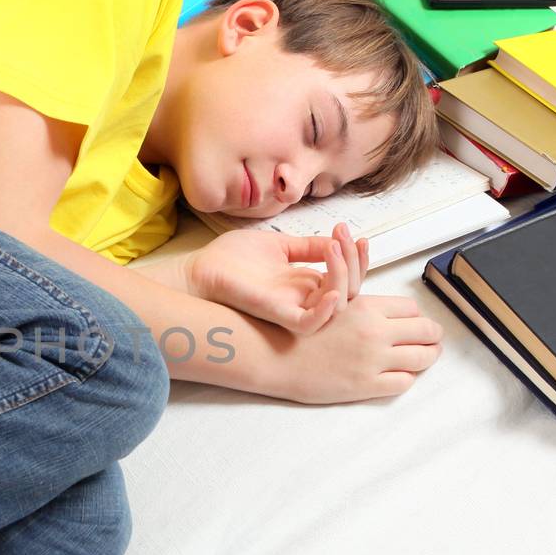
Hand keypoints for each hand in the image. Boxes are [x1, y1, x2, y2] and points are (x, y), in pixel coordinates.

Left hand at [183, 222, 369, 333]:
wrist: (199, 270)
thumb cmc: (231, 260)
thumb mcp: (279, 245)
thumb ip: (308, 246)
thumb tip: (336, 239)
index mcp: (304, 284)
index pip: (346, 277)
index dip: (356, 256)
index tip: (349, 232)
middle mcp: (303, 298)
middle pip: (349, 290)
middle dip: (355, 261)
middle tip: (343, 235)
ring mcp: (292, 308)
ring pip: (338, 304)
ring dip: (343, 274)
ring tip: (332, 248)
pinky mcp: (278, 316)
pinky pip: (312, 323)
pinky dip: (326, 310)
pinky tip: (331, 289)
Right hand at [263, 293, 443, 403]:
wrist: (274, 355)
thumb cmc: (296, 330)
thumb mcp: (330, 303)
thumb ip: (361, 306)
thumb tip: (383, 311)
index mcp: (366, 306)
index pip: (412, 308)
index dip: (415, 316)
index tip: (413, 323)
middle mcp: (374, 331)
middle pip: (426, 330)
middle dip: (432, 336)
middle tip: (430, 340)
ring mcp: (372, 359)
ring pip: (422, 357)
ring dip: (428, 356)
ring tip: (424, 357)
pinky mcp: (366, 385)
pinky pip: (404, 382)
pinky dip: (407, 377)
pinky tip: (399, 374)